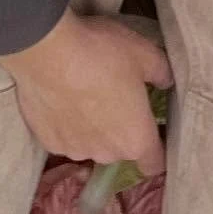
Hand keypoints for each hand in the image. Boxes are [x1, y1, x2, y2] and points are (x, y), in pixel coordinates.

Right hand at [0, 9, 172, 173]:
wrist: (46, 50)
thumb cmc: (102, 53)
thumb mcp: (144, 53)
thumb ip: (161, 72)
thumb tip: (165, 82)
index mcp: (135, 138)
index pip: (154, 163)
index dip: (156, 148)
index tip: (152, 130)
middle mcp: (106, 154)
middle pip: (120, 149)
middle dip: (119, 128)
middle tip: (112, 94)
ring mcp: (74, 150)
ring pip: (90, 143)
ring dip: (90, 126)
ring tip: (82, 92)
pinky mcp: (47, 142)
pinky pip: (63, 135)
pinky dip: (64, 122)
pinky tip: (60, 96)